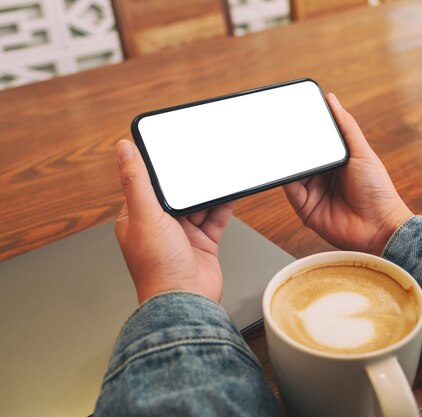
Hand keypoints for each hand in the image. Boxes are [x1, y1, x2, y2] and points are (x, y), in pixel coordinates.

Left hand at [114, 140, 234, 303]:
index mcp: (137, 218)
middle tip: (200, 161)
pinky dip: (223, 206)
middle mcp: (160, 227)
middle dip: (189, 180)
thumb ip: (136, 181)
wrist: (187, 300)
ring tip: (218, 174)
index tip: (171, 150)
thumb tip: (123, 149)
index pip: (148, 185)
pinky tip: (230, 193)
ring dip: (207, 193)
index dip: (160, 170)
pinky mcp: (204, 243)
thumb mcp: (144, 215)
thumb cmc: (158, 268)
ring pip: (198, 205)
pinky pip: (215, 218)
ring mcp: (183, 235)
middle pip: (177, 194)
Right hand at [283, 93, 412, 254]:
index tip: (292, 112)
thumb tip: (331, 100)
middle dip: (291, 143)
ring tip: (277, 144)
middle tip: (279, 127)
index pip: (314, 140)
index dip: (304, 128)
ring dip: (286, 159)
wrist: (380, 226)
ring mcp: (312, 191)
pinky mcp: (305, 208)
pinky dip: (284, 178)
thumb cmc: (378, 190)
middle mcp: (322, 175)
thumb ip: (346, 126)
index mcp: (336, 160)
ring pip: (292, 170)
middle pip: (300, 155)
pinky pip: (290, 190)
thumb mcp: (362, 152)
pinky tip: (283, 167)